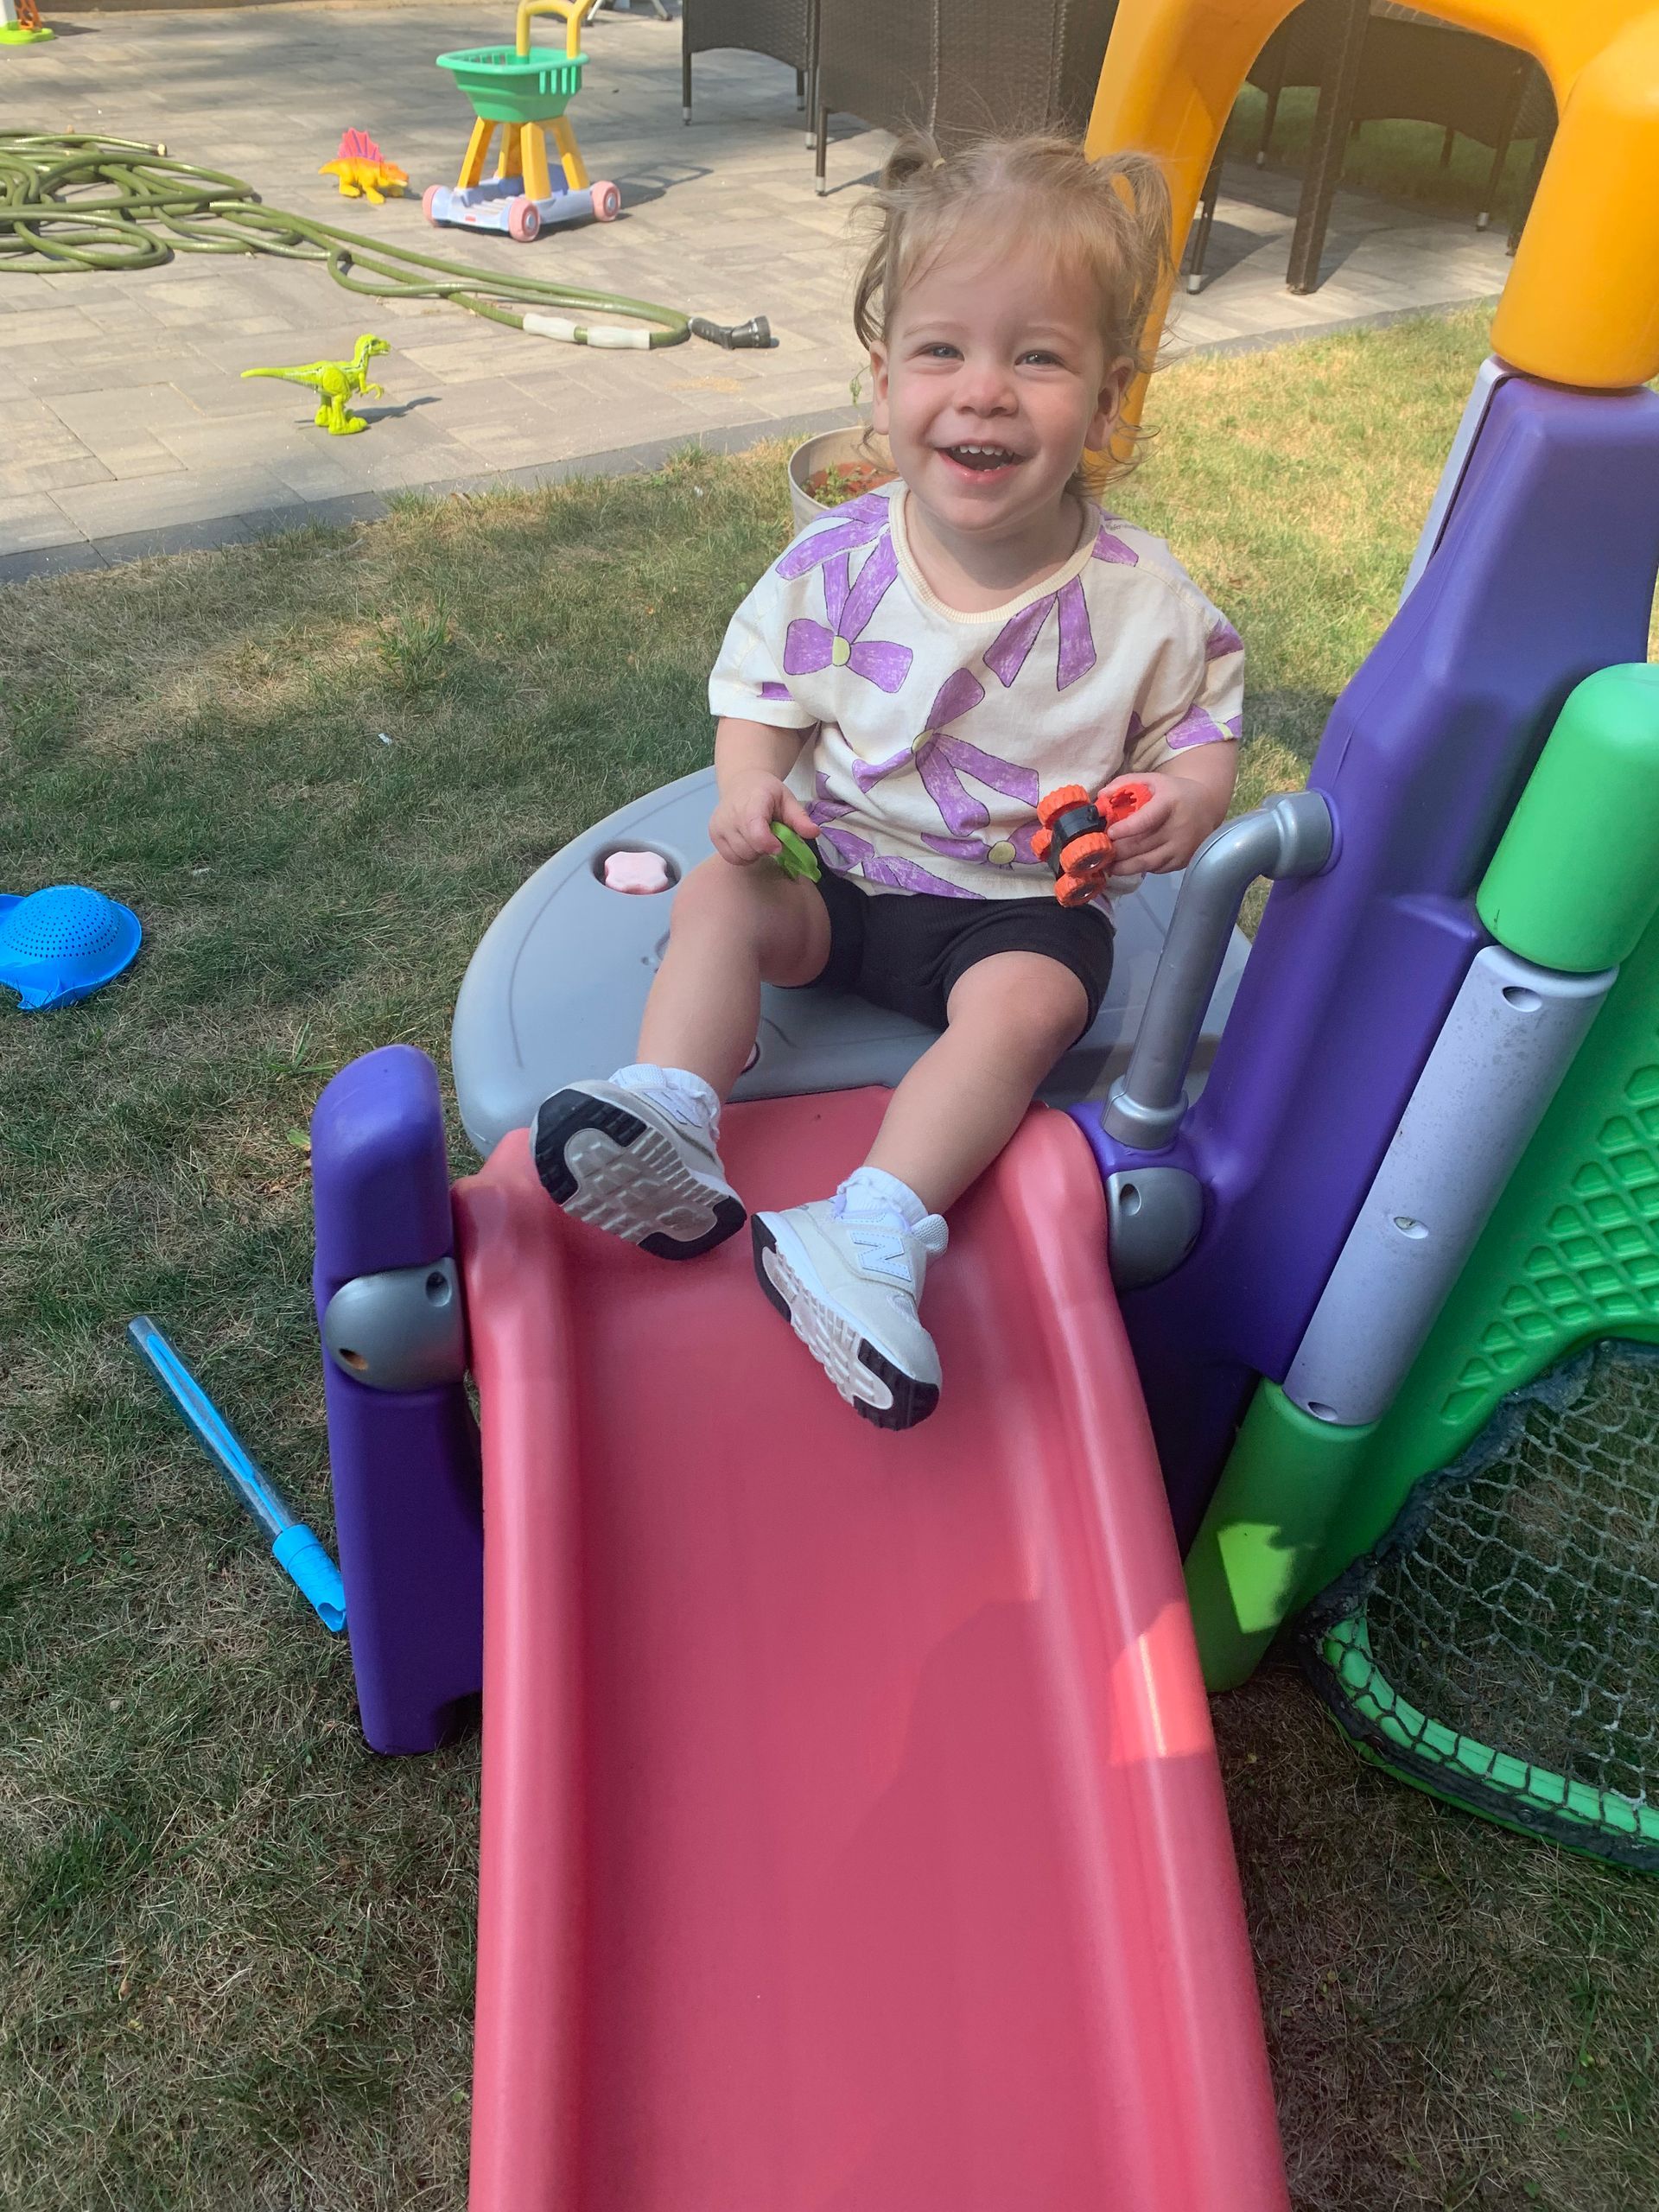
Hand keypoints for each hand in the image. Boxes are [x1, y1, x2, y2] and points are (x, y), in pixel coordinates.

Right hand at [708, 772, 819, 866]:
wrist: (741, 782)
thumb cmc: (767, 792)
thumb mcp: (787, 800)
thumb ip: (799, 818)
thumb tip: (814, 833)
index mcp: (752, 802)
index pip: (755, 830)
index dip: (768, 843)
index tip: (778, 846)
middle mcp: (730, 814)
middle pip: (750, 848)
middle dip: (765, 848)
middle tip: (771, 836)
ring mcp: (719, 825)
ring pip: (741, 856)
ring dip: (755, 853)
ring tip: (759, 838)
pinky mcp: (713, 835)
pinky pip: (731, 857)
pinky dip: (743, 855)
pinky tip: (749, 842)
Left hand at [1102, 766, 1230, 873]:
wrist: (1208, 806)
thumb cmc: (1174, 792)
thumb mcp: (1153, 780)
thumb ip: (1125, 783)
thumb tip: (1101, 796)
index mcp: (1170, 803)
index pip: (1146, 820)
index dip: (1125, 829)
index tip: (1109, 833)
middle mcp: (1178, 828)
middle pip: (1140, 845)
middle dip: (1116, 850)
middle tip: (1098, 851)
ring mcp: (1181, 848)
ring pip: (1145, 863)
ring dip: (1122, 866)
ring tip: (1106, 864)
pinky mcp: (1182, 861)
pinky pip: (1155, 869)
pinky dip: (1139, 868)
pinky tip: (1126, 865)